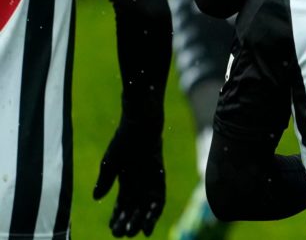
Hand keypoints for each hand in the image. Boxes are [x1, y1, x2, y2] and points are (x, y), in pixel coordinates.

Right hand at [93, 119, 165, 237]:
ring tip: (134, 234)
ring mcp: (150, 182)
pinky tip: (149, 224)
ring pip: (146, 207)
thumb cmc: (124, 141)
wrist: (140, 126)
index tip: (112, 229)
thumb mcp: (110, 163)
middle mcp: (140, 185)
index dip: (117, 218)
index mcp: (126, 182)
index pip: (121, 205)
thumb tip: (95, 198)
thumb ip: (105, 181)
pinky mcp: (160, 178)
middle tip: (122, 234)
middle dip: (128, 223)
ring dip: (141, 221)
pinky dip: (154, 212)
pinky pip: (159, 199)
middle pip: (134, 209)